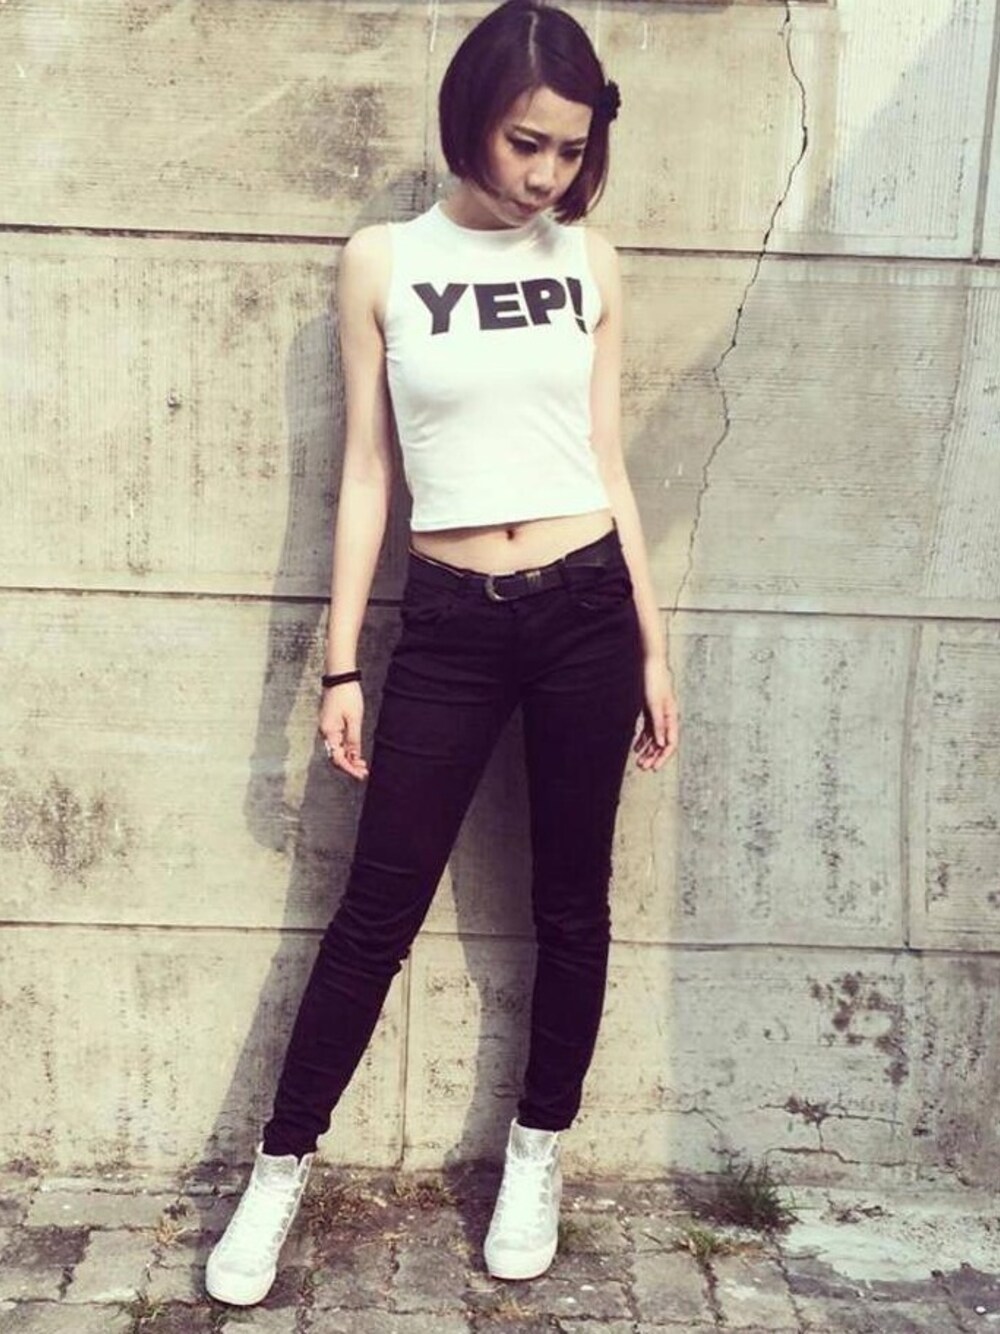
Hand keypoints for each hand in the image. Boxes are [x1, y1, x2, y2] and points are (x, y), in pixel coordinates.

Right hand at [318, 682, 367, 780]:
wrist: (340, 677)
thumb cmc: (348, 695)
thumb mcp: (355, 719)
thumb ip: (354, 739)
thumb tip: (354, 756)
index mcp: (329, 731)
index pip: (338, 758)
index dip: (349, 769)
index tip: (361, 775)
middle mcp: (325, 732)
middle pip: (335, 756)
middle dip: (349, 766)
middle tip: (364, 772)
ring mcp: (327, 728)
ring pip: (337, 749)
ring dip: (349, 759)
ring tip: (362, 765)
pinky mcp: (331, 724)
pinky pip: (337, 741)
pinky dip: (346, 749)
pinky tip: (356, 754)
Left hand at [633, 656, 677, 771]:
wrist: (651, 664)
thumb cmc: (655, 681)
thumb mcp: (655, 704)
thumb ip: (659, 724)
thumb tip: (662, 744)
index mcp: (671, 717)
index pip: (670, 743)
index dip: (663, 757)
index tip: (654, 767)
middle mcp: (667, 718)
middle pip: (662, 743)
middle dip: (654, 757)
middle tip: (643, 767)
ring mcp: (659, 715)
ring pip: (655, 738)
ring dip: (648, 750)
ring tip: (639, 761)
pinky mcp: (651, 711)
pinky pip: (649, 730)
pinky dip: (643, 739)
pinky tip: (637, 747)